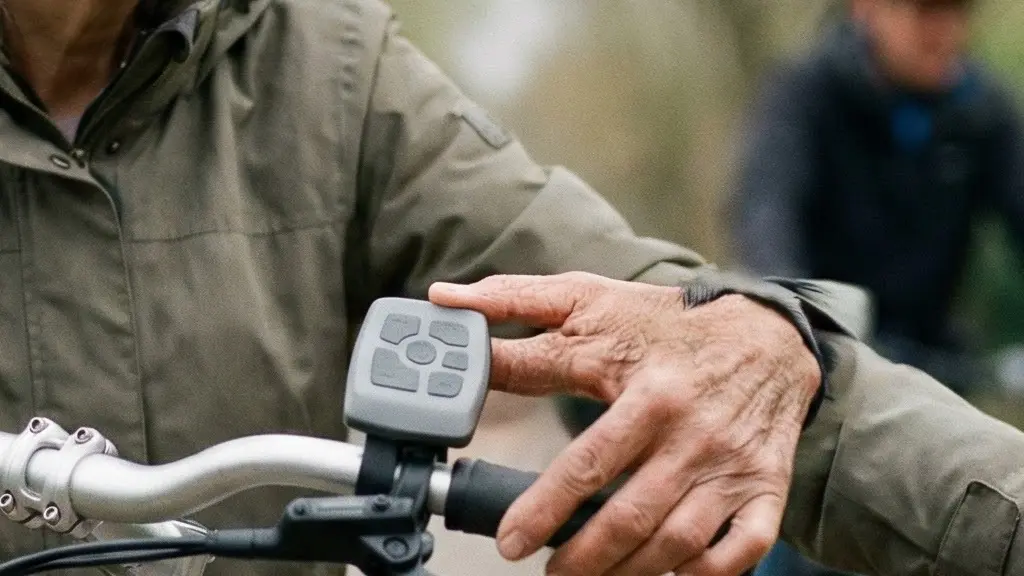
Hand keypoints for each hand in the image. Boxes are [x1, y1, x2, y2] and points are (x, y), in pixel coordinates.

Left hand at [429, 272, 820, 575]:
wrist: (768, 335)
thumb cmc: (666, 324)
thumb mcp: (589, 302)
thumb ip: (515, 304)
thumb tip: (446, 299)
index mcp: (649, 393)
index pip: (589, 463)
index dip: (544, 509)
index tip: (510, 539)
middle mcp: (695, 435)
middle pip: (632, 517)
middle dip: (582, 558)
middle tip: (546, 571)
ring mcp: (734, 466)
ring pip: (679, 544)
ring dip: (629, 572)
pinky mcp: (766, 487)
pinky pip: (742, 551)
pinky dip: (703, 575)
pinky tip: (667, 574)